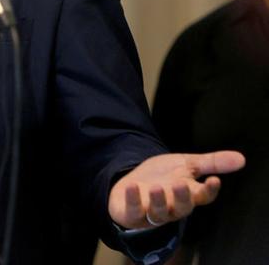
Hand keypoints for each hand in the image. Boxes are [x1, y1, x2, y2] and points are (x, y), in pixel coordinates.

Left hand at [108, 151, 244, 228]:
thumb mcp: (185, 164)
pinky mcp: (132, 213)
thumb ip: (211, 163)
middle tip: (181, 184)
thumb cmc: (162, 176)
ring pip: (159, 213)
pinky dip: (133, 200)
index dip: (209, 191)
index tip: (213, 180)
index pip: (203, 197)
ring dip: (159, 201)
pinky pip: (133, 211)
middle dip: (183, 198)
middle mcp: (172, 207)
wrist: (131, 184)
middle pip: (182, 208)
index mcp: (188, 195)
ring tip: (156, 187)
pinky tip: (132, 187)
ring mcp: (152, 212)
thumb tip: (241, 159)